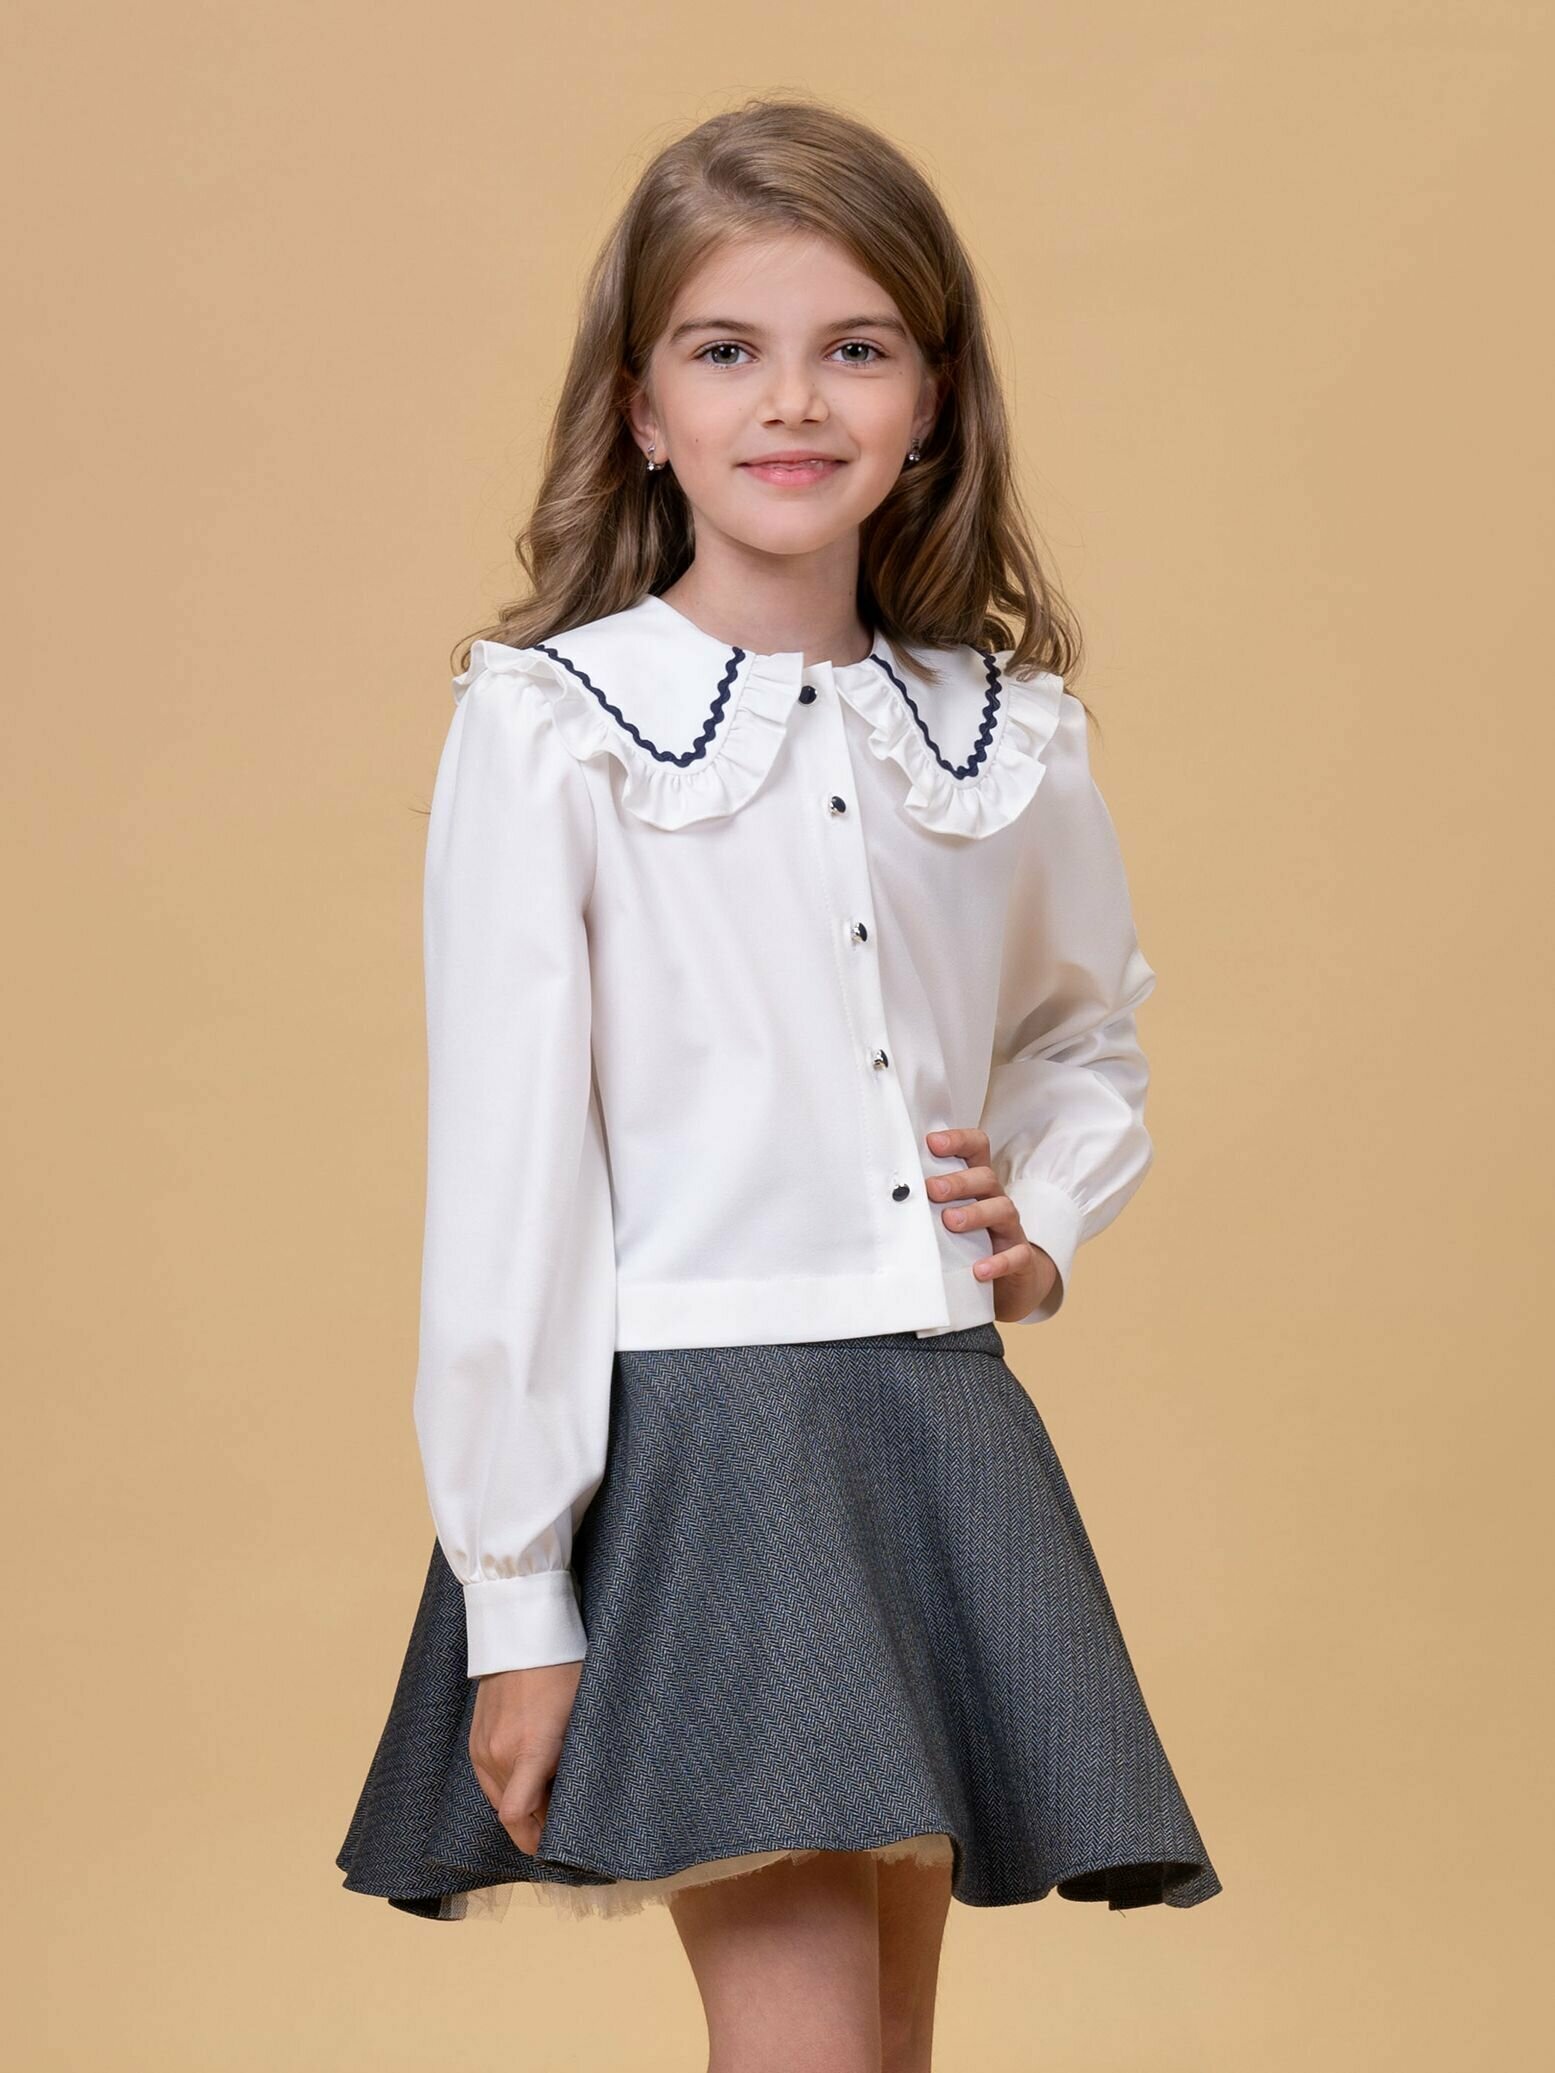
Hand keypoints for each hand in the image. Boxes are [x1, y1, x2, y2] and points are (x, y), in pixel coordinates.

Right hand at [469, 1657, 583, 1853]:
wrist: (522, 1637)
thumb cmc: (562, 1672)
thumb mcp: (580, 1717)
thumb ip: (573, 1761)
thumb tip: (575, 1798)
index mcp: (531, 1749)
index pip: (518, 1816)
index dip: (534, 1841)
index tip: (554, 1847)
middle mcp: (499, 1754)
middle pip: (511, 1815)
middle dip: (535, 1824)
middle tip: (559, 1821)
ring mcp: (482, 1748)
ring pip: (499, 1800)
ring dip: (521, 1806)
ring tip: (546, 1795)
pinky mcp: (474, 1742)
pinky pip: (489, 1781)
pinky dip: (507, 1788)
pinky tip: (527, 1778)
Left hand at [925, 1127, 1059, 1320]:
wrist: (1011, 1283)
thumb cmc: (970, 1243)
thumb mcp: (948, 1217)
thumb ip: (926, 1204)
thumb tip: (884, 1198)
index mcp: (977, 1185)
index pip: (976, 1148)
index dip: (958, 1140)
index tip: (932, 1142)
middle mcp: (995, 1200)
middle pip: (986, 1177)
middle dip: (958, 1181)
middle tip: (932, 1190)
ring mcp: (1010, 1229)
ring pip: (1003, 1209)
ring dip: (976, 1214)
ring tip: (951, 1222)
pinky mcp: (1022, 1258)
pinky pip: (1017, 1256)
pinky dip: (999, 1262)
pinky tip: (978, 1269)